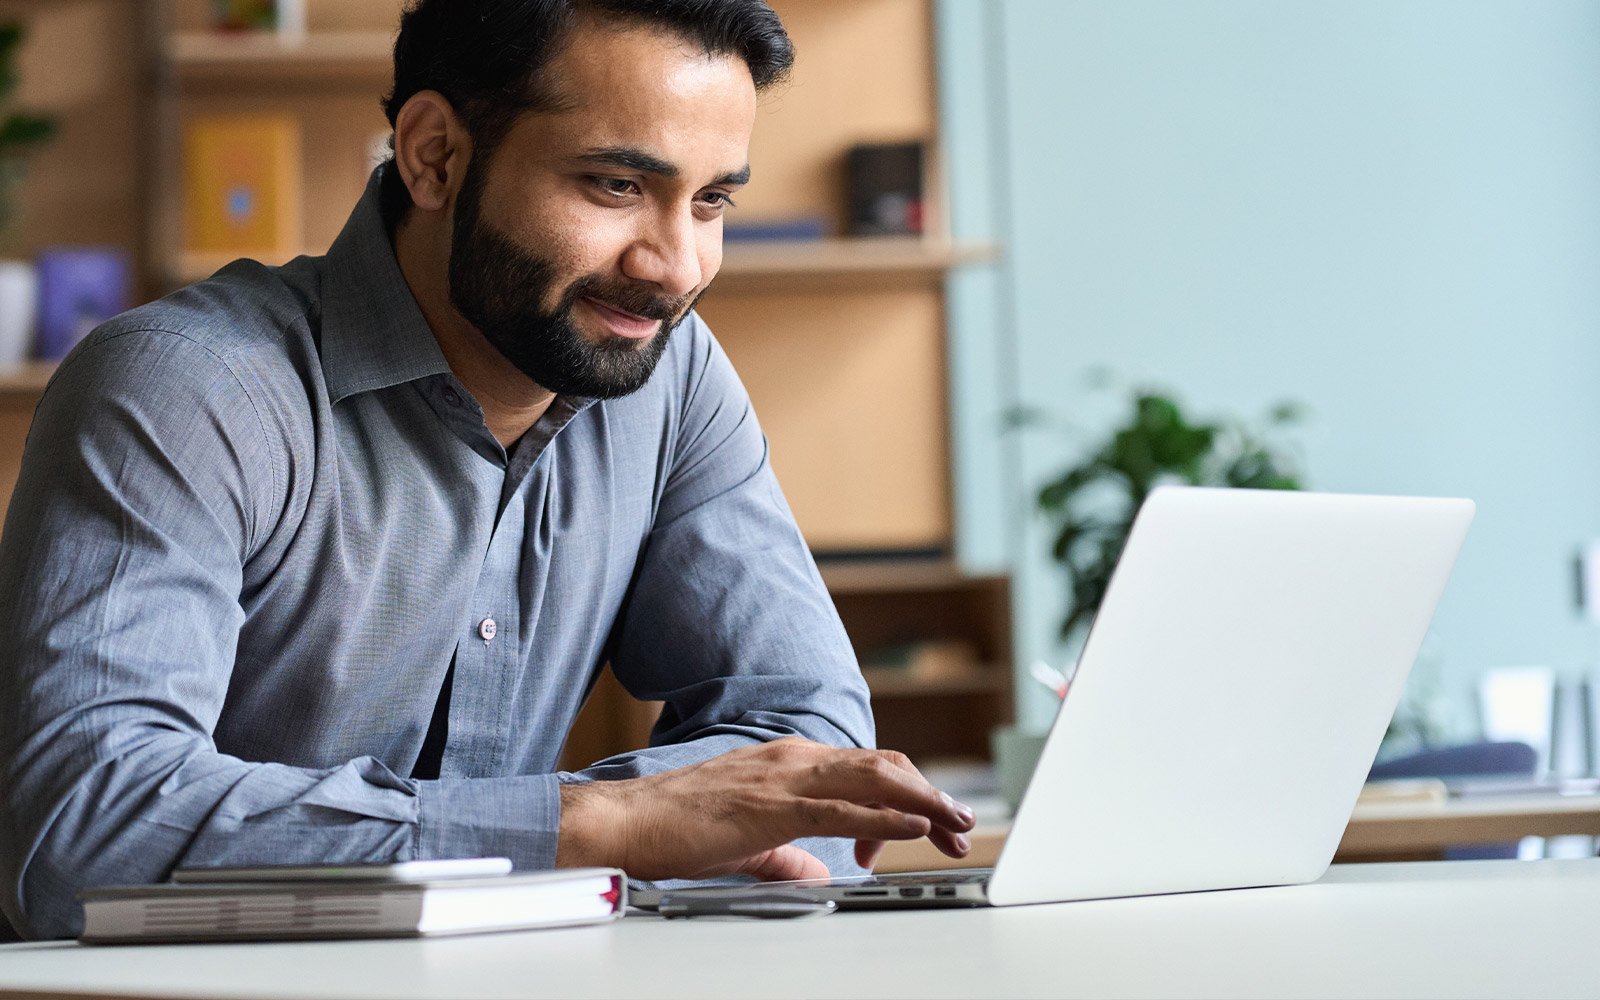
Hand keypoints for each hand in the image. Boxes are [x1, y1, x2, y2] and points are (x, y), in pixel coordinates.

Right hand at [555, 737, 975, 881]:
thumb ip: (788, 855)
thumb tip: (818, 873)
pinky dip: (886, 816)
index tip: (926, 828)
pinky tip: (912, 827)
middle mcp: (794, 758)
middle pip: (884, 768)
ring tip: (955, 823)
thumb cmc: (675, 828)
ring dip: (923, 802)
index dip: (906, 796)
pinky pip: (843, 808)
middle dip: (930, 796)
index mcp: (789, 762)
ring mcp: (785, 776)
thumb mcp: (747, 843)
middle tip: (961, 826)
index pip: (866, 770)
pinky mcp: (773, 805)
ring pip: (874, 779)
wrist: (626, 821)